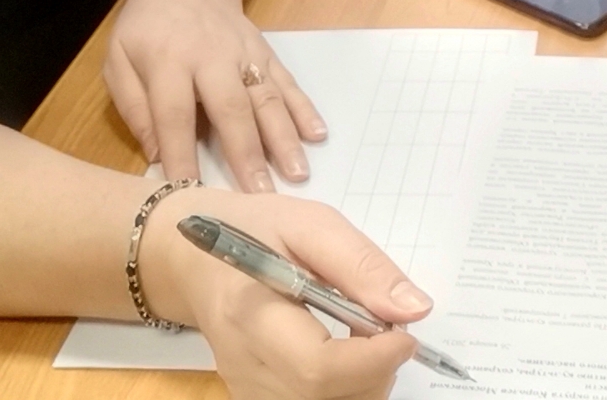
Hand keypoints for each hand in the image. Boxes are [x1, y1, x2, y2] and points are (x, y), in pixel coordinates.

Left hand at [105, 0, 325, 191]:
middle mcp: (210, 57)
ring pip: (266, 97)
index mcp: (167, 59)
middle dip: (247, 153)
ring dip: (284, 136)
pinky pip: (286, 82)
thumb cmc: (147, 27)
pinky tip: (317, 134)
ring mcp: (243, 53)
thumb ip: (133, 106)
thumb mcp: (118, 59)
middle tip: (261, 195)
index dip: (181, 154)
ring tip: (297, 173)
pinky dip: (304, 108)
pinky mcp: (265, 52)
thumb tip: (155, 154)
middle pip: (230, 108)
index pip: (173, 113)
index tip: (190, 193)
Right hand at [158, 190, 429, 399]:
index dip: (373, 359)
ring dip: (363, 383)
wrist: (192, 256)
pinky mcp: (254, 398)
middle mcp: (244, 366)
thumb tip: (414, 309)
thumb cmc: (252, 229)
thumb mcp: (309, 224)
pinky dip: (343, 388)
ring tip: (365, 338)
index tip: (404, 332)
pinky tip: (345, 354)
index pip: (318, 368)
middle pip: (324, 399)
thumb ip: (360, 265)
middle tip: (388, 330)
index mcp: (251, 314)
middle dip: (375, 372)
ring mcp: (246, 389)